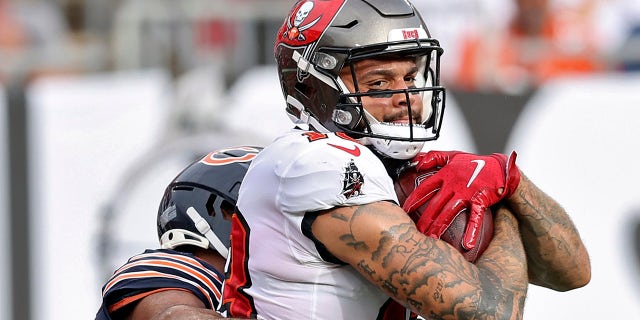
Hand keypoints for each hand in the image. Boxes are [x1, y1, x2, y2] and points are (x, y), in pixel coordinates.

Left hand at [402, 150, 519, 249]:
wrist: (501, 167)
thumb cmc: (476, 164)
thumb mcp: (452, 155)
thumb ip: (433, 157)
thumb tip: (416, 162)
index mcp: (446, 175)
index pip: (425, 188)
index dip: (414, 199)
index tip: (404, 209)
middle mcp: (454, 184)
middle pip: (435, 204)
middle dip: (424, 219)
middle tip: (414, 232)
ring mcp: (467, 193)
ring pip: (449, 212)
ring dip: (440, 226)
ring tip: (431, 239)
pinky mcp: (481, 200)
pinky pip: (475, 218)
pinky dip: (472, 231)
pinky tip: (467, 244)